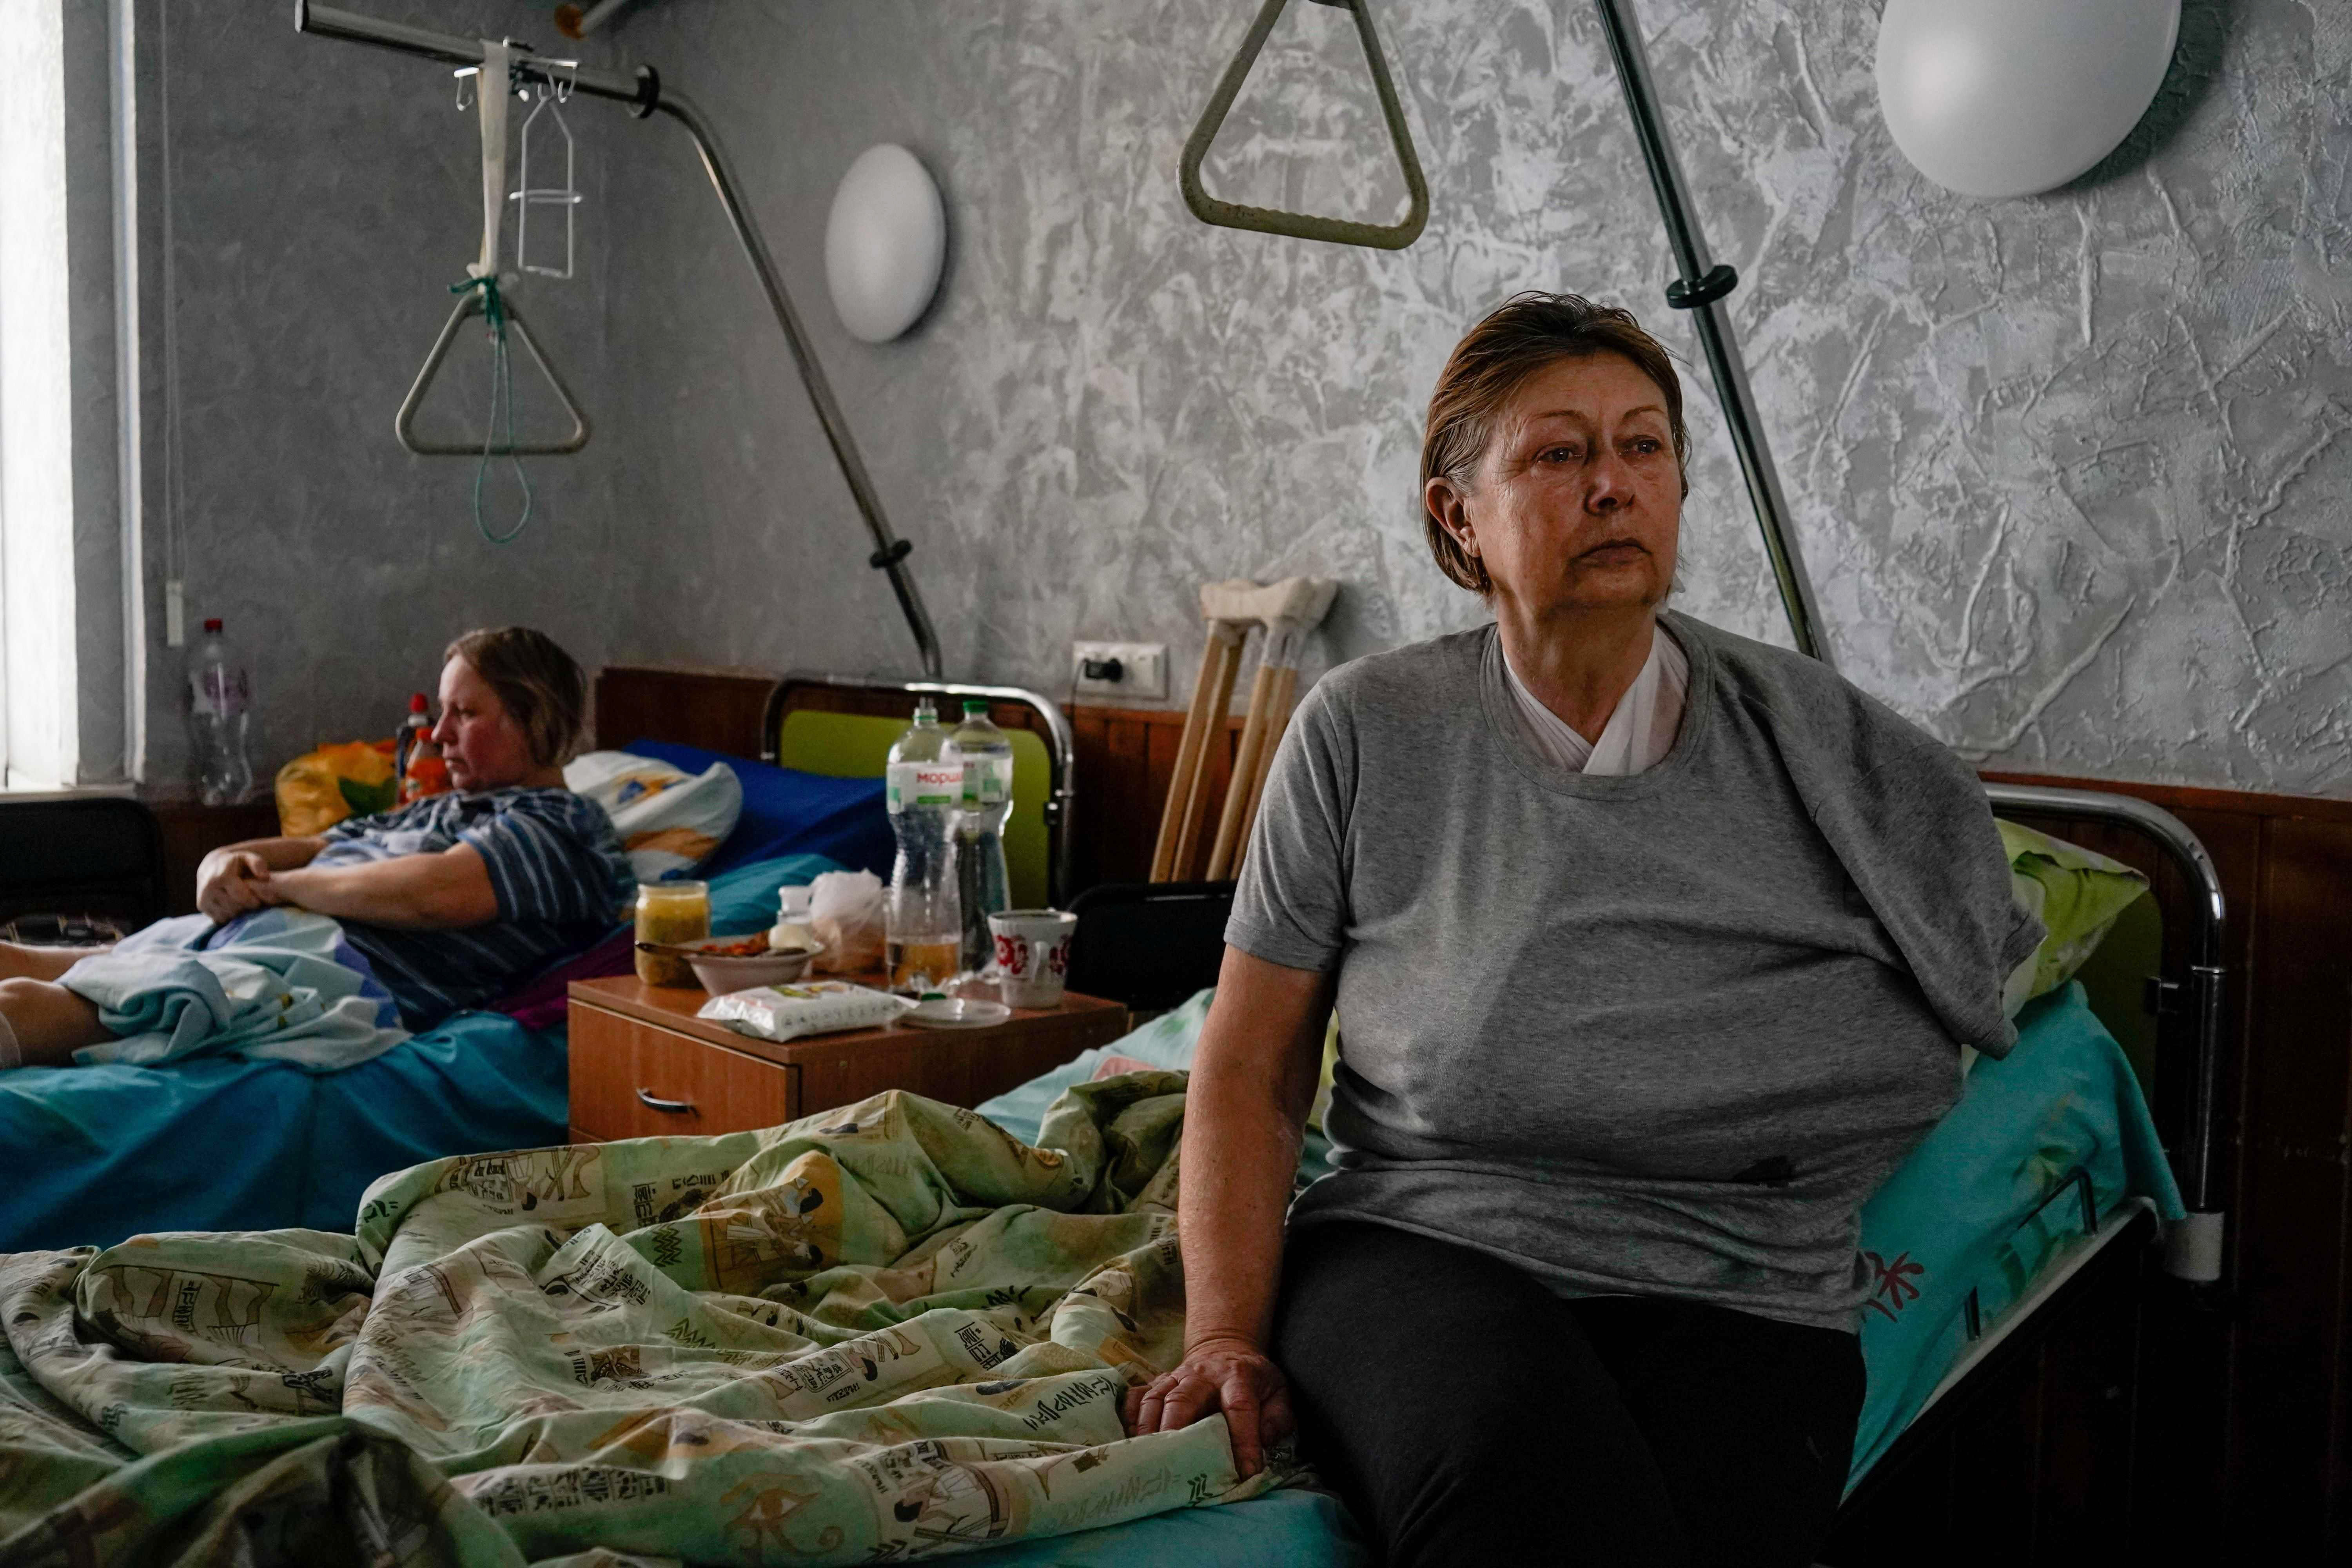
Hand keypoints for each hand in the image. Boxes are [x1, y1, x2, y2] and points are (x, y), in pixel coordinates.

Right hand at [195, 851, 272, 924]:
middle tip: (250, 904)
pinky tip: (233, 907)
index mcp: (221, 877)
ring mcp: (203, 898)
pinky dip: (228, 915)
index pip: (241, 897)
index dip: (253, 901)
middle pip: (234, 908)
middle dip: (245, 908)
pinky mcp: (201, 906)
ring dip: (236, 913)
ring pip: (226, 915)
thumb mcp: (248, 858)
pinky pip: (218, 918)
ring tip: (242, 905)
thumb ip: (258, 864)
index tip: (258, 901)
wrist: (212, 866)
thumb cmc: (235, 863)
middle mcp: (208, 888)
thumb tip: (264, 877)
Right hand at [1122, 1335, 1294, 1478]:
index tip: (1245, 1472)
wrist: (1225, 1349)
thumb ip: (1277, 1419)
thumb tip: (1262, 1442)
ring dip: (1148, 1427)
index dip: (1242, 1440)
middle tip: (1173, 1462)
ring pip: (1156, 1397)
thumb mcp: (1278, 1393)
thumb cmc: (1253, 1381)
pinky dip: (1129, 1416)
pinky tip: (1127, 1439)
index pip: (1240, 1407)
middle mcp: (1203, 1374)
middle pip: (1184, 1398)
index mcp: (1238, 1377)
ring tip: (1145, 1457)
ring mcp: (1176, 1376)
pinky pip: (1137, 1395)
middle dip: (1176, 1429)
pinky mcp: (1158, 1382)